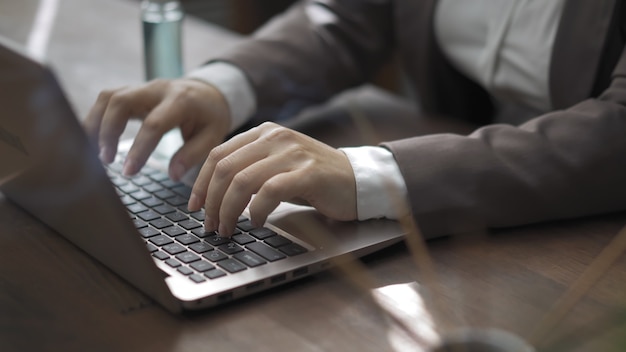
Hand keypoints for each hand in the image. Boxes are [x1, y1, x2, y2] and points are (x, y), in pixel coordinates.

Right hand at [83, 78, 230, 179]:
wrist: (208, 92)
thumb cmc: (210, 117)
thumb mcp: (213, 136)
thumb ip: (192, 155)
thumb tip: (173, 175)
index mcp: (181, 100)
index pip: (154, 124)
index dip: (139, 149)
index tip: (129, 172)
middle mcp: (158, 89)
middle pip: (121, 101)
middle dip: (108, 131)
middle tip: (106, 161)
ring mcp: (142, 87)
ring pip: (108, 97)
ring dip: (96, 124)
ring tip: (94, 153)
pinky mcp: (132, 91)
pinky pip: (106, 100)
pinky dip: (95, 118)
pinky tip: (91, 141)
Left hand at [188, 122, 357, 235]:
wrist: (357, 180)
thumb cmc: (313, 179)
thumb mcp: (277, 166)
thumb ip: (249, 169)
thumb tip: (211, 194)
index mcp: (264, 133)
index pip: (218, 154)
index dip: (201, 183)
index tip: (195, 207)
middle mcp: (276, 137)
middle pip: (226, 168)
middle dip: (212, 201)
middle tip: (210, 225)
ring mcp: (293, 152)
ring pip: (243, 180)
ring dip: (228, 210)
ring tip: (228, 229)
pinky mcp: (308, 172)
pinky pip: (270, 191)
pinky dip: (256, 210)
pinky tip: (256, 223)